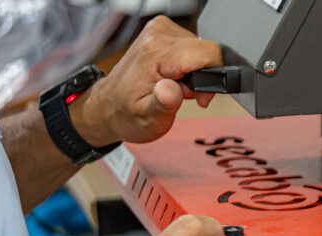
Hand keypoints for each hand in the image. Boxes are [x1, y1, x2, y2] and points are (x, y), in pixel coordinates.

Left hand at [70, 17, 221, 146]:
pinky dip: (188, 65)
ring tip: (176, 88)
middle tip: (182, 95)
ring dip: (195, 73)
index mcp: (155, 53)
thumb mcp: (148, 119)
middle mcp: (158, 35)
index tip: (197, 95)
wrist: (110, 105)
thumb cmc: (128, 113)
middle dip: (202, 77)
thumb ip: (163, 103)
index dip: (211, 78)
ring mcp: (159, 31)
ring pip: (201, 49)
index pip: (208, 53)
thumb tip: (172, 89)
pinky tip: (174, 78)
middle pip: (205, 51)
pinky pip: (192, 47)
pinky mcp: (162, 32)